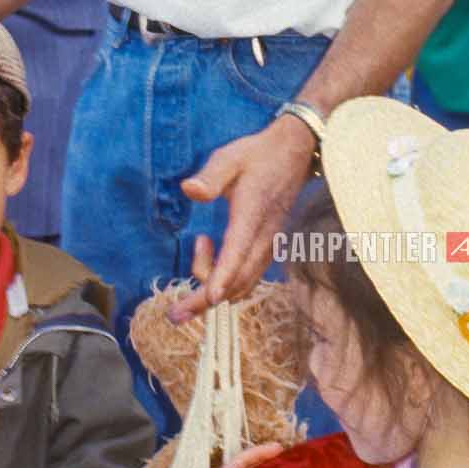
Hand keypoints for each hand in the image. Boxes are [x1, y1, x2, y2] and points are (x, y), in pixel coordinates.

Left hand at [172, 118, 315, 319]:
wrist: (293, 154)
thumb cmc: (256, 155)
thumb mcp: (229, 157)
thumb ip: (210, 176)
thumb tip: (190, 190)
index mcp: (252, 213)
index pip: (238, 250)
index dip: (224, 275)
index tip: (209, 297)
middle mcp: (263, 236)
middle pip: (238, 278)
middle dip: (207, 300)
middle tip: (175, 313)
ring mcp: (267, 245)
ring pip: (244, 283)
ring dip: (215, 293)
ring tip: (184, 296)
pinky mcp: (266, 248)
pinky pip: (248, 277)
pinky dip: (227, 284)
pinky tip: (208, 270)